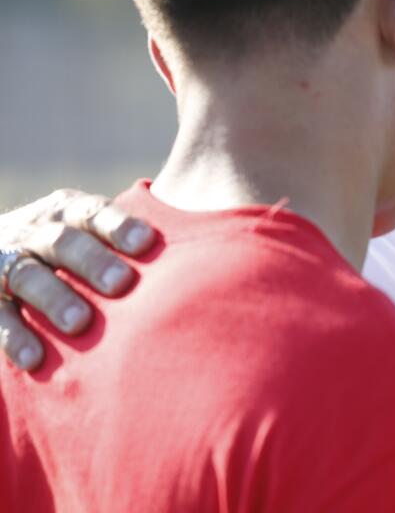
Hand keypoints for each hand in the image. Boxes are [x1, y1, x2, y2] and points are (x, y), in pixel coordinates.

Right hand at [0, 190, 155, 370]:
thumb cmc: (64, 255)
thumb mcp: (84, 233)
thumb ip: (122, 241)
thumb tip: (199, 254)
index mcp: (65, 212)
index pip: (93, 212)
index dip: (118, 225)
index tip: (146, 242)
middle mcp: (33, 231)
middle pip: (63, 242)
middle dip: (92, 261)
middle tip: (121, 283)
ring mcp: (5, 263)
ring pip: (28, 276)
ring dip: (55, 298)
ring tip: (80, 323)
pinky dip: (14, 337)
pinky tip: (35, 359)